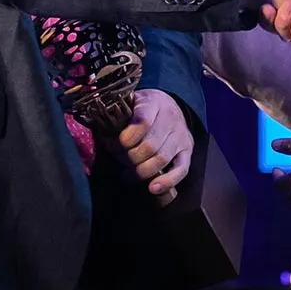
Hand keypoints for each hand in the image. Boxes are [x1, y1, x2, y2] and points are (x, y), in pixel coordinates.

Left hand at [118, 89, 194, 204]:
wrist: (169, 105)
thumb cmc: (143, 107)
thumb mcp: (130, 101)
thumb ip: (118, 115)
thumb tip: (103, 134)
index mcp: (154, 103)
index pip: (143, 122)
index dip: (125, 138)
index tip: (111, 144)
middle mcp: (171, 119)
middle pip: (149, 146)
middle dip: (129, 157)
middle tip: (117, 158)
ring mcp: (181, 136)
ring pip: (161, 160)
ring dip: (140, 171)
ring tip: (127, 173)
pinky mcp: (187, 151)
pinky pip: (181, 170)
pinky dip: (167, 181)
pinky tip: (153, 188)